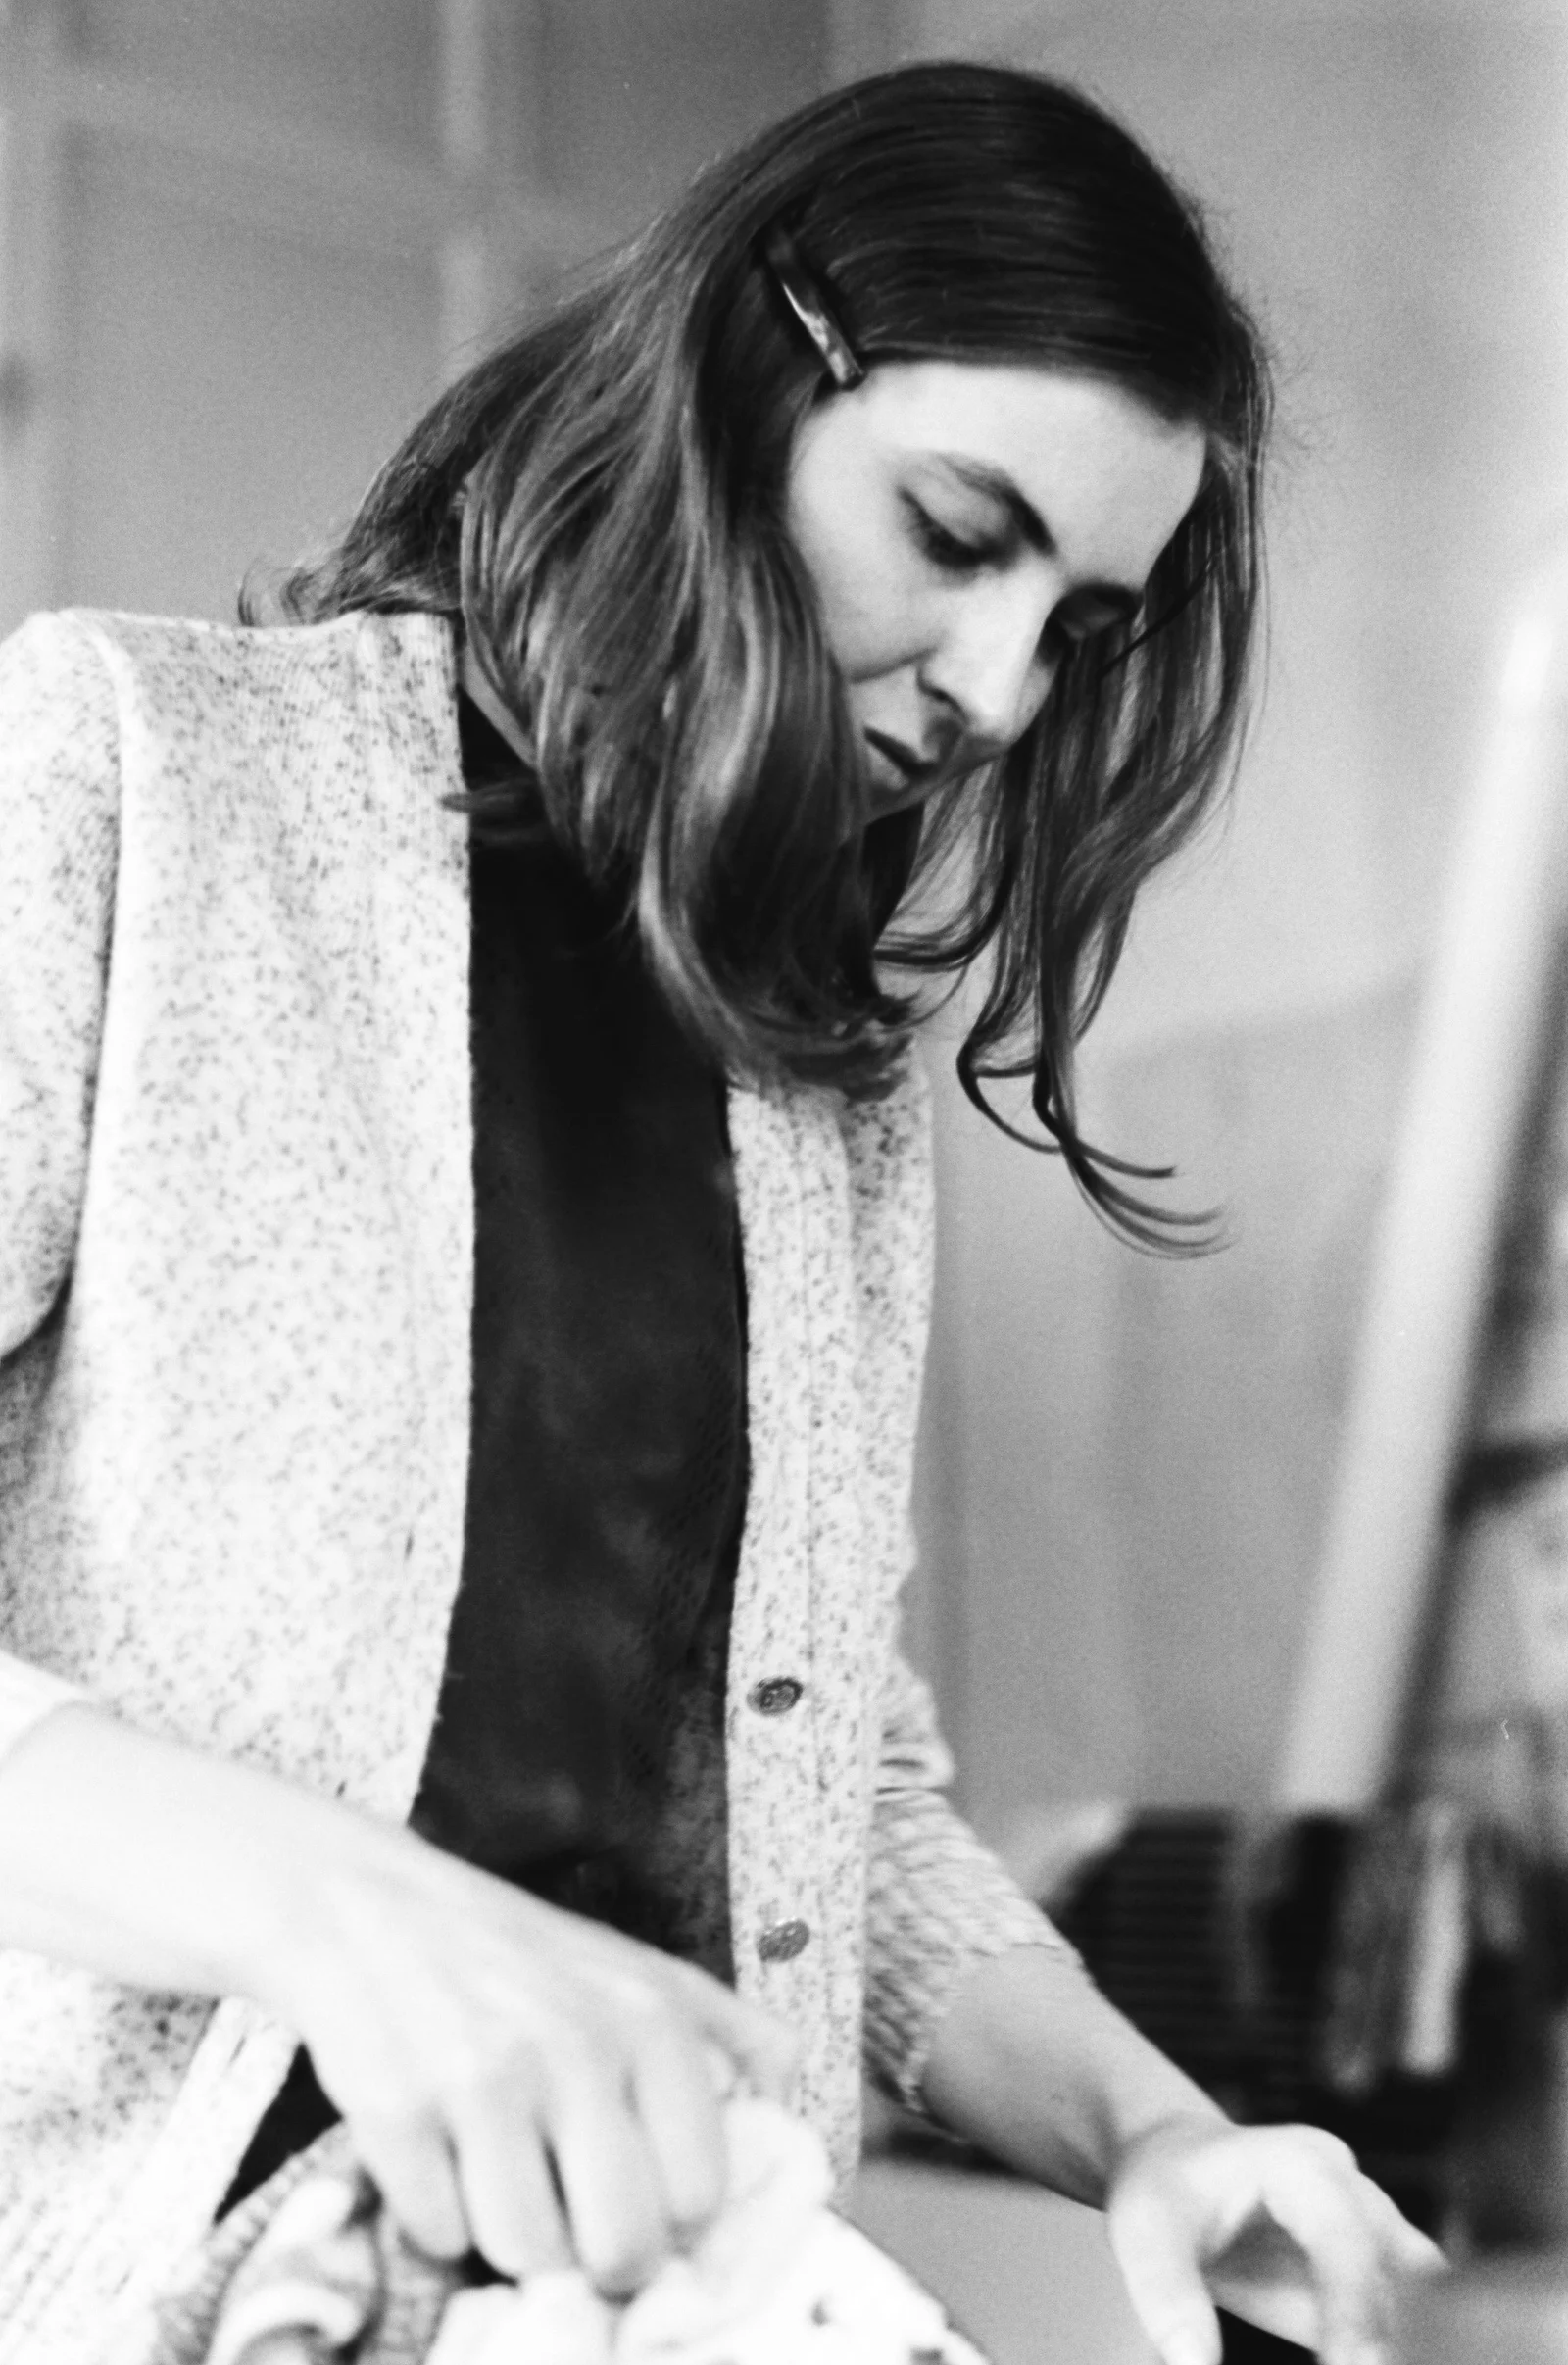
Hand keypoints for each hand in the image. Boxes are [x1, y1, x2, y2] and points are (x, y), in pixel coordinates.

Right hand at [269, 1828, 799, 2294]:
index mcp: (651, 2017)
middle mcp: (576, 2045)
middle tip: (571, 2217)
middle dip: (597, 2255)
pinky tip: (435, 2153)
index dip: (670, 2220)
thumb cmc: (517, 1953)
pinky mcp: (393, 2111)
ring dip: (510, 2235)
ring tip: (497, 2171)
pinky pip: (438, 2236)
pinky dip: (435, 2215)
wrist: (363, 1904)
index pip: (700, 2196)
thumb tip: (790, 2106)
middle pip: (623, 2246)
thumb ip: (732, 2034)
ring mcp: (481, 2079)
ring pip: (528, 2254)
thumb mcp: (640, 1967)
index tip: (639, 2200)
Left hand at [1105, 2114, 1443, 2364]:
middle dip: (1405, 2341)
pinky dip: (1406, 2347)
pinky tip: (1379, 2359)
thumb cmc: (1165, 2189)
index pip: (1348, 2247)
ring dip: (1417, 2342)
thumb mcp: (1145, 2232)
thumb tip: (1197, 2363)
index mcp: (1304, 2167)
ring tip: (1379, 2361)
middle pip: (1410, 2276)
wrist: (1183, 2165)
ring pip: (1429, 2300)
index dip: (1356, 2318)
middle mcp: (1357, 2193)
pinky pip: (1414, 2320)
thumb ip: (1170, 2296)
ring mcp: (1377, 2231)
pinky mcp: (1379, 2272)